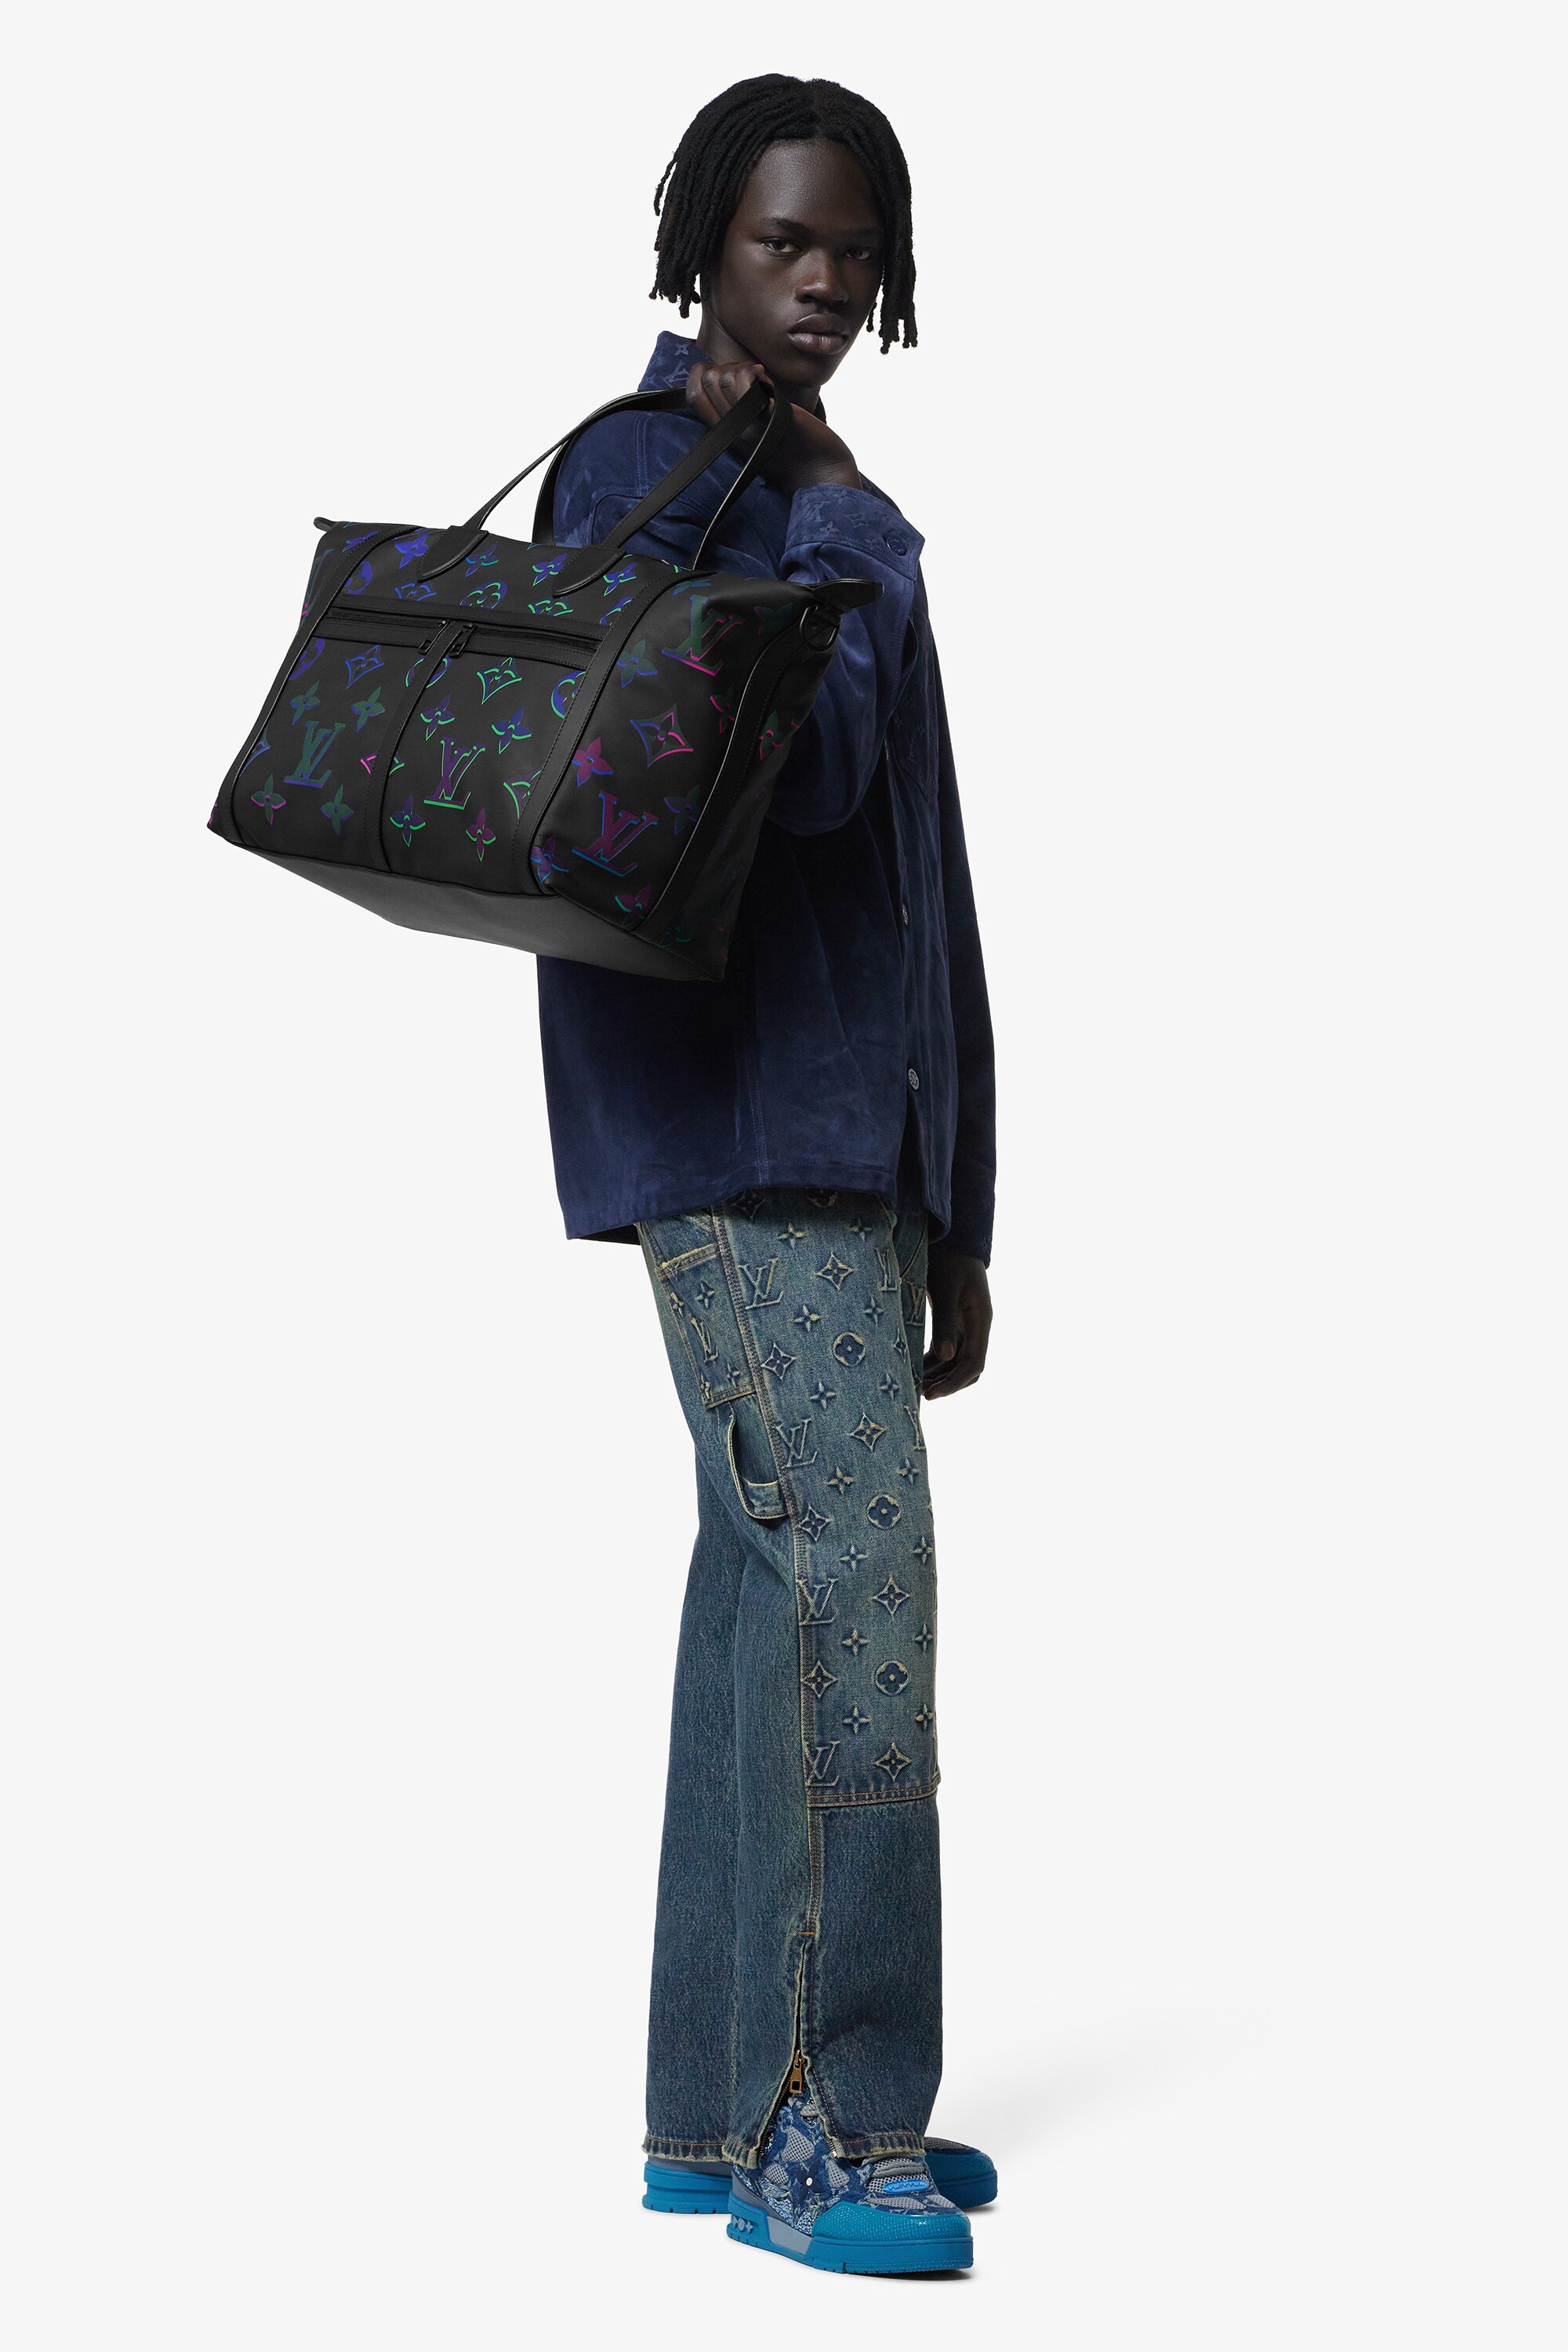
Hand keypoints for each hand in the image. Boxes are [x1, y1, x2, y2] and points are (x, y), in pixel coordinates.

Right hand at [685, 359, 860, 493]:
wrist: (819, 472)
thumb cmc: (789, 447)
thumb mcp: (752, 430)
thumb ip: (733, 408)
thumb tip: (717, 373)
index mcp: (724, 434)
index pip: (693, 394)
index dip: (701, 373)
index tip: (725, 375)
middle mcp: (733, 432)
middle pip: (709, 380)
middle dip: (727, 366)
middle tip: (750, 377)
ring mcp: (752, 426)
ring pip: (728, 378)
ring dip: (745, 368)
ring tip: (761, 378)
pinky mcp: (774, 420)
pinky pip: (753, 389)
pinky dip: (759, 376)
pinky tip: (769, 383)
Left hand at [922, 1252, 991, 1400]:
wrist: (953, 1237)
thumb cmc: (949, 1259)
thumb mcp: (945, 1290)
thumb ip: (945, 1322)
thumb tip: (945, 1357)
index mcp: (980, 1319)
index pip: (974, 1363)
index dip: (954, 1383)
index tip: (932, 1394)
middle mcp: (977, 1326)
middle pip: (968, 1367)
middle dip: (948, 1383)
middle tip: (921, 1394)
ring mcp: (967, 1324)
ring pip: (957, 1361)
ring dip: (939, 1374)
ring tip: (915, 1384)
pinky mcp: (955, 1321)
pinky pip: (948, 1349)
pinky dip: (934, 1361)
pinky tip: (915, 1367)